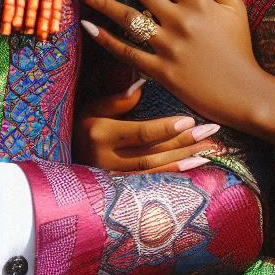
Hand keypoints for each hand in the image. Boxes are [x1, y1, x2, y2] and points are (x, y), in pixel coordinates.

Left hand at [73, 0, 264, 131]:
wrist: (244, 92)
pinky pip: (127, 53)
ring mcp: (167, 46)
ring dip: (100, 2)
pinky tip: (88, 26)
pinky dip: (106, 40)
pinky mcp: (160, 71)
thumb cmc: (240, 46)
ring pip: (127, 18)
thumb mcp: (233, 5)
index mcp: (196, 1)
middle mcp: (178, 20)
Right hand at [74, 80, 221, 172]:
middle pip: (152, 153)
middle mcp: (106, 160)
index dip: (166, 128)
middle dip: (184, 144)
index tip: (191, 121)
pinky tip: (192, 167)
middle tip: (210, 134)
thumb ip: (117, 99)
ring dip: (183, 161)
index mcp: (101, 134)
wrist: (63, 154)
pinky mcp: (117, 190)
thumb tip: (141, 84)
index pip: (140, 133)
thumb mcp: (93, 106)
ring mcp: (111, 178)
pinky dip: (172, 175)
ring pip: (154, 171)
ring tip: (208, 152)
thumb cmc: (82, 124)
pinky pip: (149, 183)